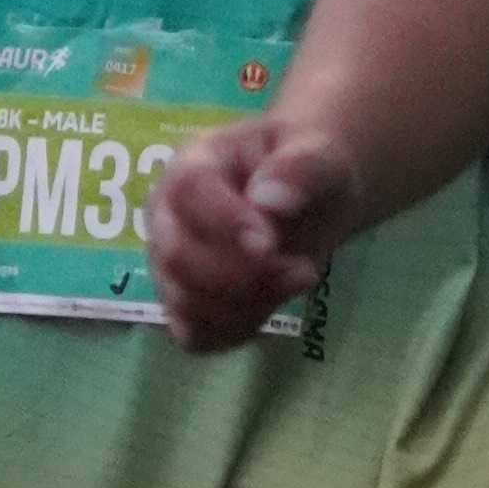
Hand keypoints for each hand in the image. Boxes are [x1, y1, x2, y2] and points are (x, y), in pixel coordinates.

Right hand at [145, 112, 355, 353]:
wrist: (316, 197)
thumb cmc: (311, 165)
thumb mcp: (320, 151)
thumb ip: (300, 168)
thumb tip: (268, 202)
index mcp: (193, 163)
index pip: (187, 192)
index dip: (224, 222)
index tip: (270, 244)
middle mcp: (168, 215)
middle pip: (175, 257)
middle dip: (243, 275)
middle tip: (303, 269)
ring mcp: (171, 264)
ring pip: (183, 303)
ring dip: (248, 306)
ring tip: (298, 279)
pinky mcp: (185, 303)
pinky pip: (194, 335)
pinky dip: (235, 331)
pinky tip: (271, 306)